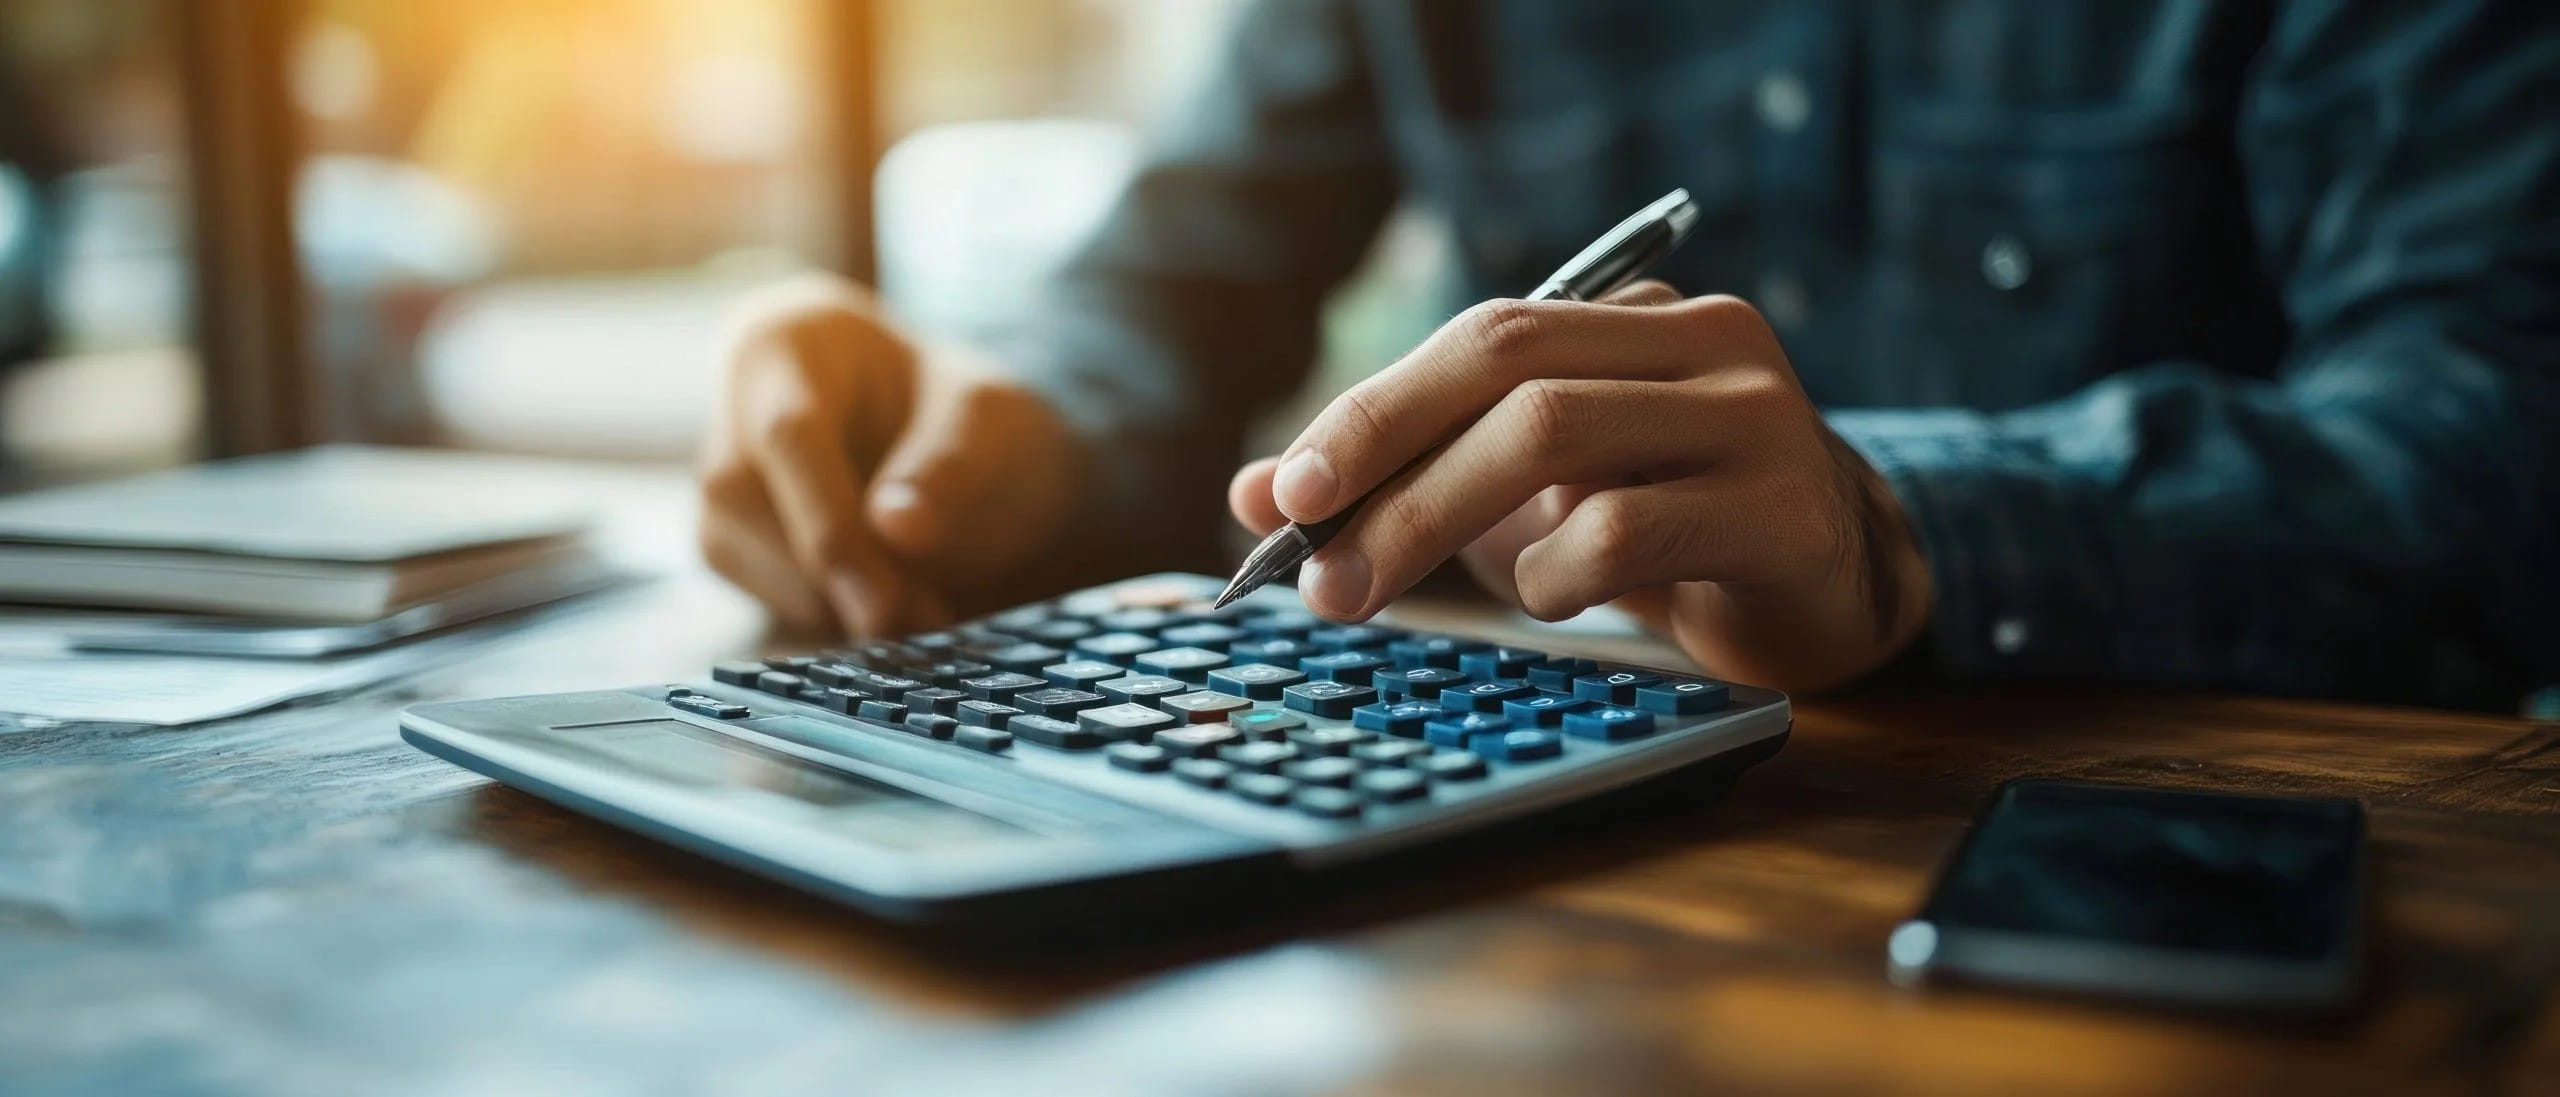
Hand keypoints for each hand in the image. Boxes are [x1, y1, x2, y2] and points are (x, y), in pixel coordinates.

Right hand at [699, 275, 1086, 636]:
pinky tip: (889, 604)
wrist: (940, 435)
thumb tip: (896, 530)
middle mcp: (731, 411)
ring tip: (928, 609)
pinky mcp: (729, 545)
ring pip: (753, 561)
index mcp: (784, 345)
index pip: (790, 435)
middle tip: (930, 620)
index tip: (884, 604)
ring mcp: (721, 484)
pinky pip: (766, 597)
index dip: (833, 525)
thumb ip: (949, 463)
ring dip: (841, 604)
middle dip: (843, 578)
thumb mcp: (987, 415)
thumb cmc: (956, 408)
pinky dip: (831, 615)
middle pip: (756, 507)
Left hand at [1227, 285, 1931, 691]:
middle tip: (1309, 558)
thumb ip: (1402, 480)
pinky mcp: (1786, 510)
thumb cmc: (1663, 534)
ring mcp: (1756, 415)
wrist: (1832, 591)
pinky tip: (1550, 600)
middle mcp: (1704, 339)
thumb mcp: (1521, 503)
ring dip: (1434, 520)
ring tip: (1375, 589)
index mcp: (1637, 316)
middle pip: (1508, 366)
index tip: (1281, 491)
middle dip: (1385, 461)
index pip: (1481, 334)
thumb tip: (1250, 492)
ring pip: (1552, 435)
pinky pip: (1626, 529)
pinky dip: (1551, 576)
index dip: (1370, 409)